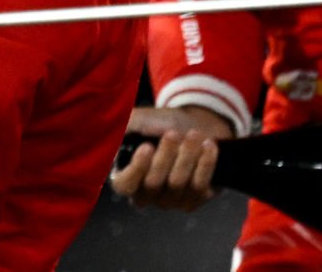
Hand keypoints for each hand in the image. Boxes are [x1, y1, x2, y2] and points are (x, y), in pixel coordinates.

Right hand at [109, 105, 234, 211]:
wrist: (193, 125)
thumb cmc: (161, 123)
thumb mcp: (139, 120)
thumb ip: (124, 126)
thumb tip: (113, 133)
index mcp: (126, 176)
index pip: (125, 185)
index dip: (136, 168)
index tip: (147, 146)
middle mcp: (146, 194)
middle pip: (154, 183)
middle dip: (166, 155)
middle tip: (174, 133)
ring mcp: (170, 200)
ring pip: (178, 184)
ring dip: (187, 156)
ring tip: (194, 133)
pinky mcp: (194, 200)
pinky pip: (200, 187)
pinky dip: (205, 164)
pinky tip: (208, 146)